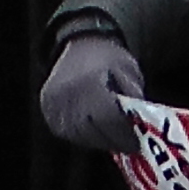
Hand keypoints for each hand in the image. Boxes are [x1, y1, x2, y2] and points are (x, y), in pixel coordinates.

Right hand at [39, 29, 145, 151]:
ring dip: (99, 141)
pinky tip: (98, 133)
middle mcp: (68, 93)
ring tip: (115, 140)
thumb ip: (133, 99)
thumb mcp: (129, 72)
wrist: (80, 43)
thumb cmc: (108, 58)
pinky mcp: (48, 109)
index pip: (106, 118)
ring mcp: (54, 102)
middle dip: (113, 141)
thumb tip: (140, 126)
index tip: (136, 143)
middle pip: (92, 130)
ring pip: (78, 134)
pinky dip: (84, 136)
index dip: (122, 134)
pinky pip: (66, 131)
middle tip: (129, 146)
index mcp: (90, 82)